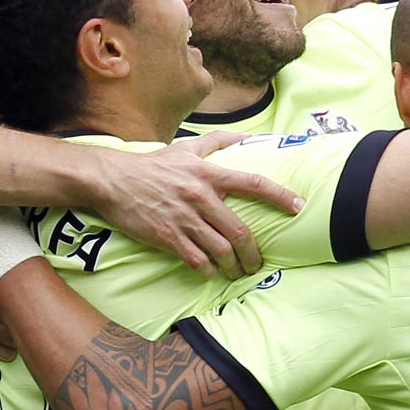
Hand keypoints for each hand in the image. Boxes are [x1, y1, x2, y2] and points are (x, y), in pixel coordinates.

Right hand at [90, 135, 299, 276]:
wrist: (110, 179)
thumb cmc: (152, 165)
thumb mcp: (185, 147)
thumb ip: (218, 142)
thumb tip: (249, 137)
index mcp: (207, 174)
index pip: (253, 183)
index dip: (279, 195)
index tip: (298, 207)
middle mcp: (199, 196)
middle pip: (240, 232)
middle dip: (254, 254)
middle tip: (257, 264)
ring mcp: (183, 219)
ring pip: (221, 251)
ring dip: (234, 266)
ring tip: (237, 272)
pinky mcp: (167, 237)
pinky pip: (197, 261)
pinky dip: (209, 270)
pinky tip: (211, 272)